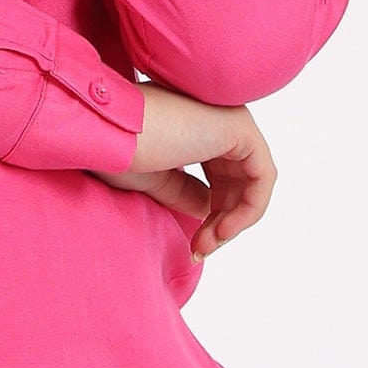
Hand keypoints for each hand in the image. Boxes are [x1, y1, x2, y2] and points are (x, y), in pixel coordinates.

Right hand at [90, 83, 276, 261]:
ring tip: (206, 244)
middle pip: (238, 182)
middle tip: (199, 251)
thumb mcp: (157, 181)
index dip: (211, 217)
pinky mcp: (240, 127)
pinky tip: (222, 229)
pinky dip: (249, 209)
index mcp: (195, 125)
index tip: (193, 247)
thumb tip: (211, 211)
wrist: (105, 135)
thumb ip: (187, 192)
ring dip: (234, 222)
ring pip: (253, 182)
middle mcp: (216, 117)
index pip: (219, 177)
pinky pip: (262, 177)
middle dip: (222, 223)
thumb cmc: (117, 151)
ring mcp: (230, 119)